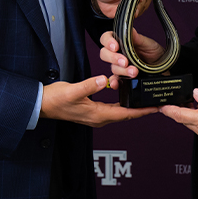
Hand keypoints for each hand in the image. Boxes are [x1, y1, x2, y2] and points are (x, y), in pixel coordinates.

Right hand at [40, 75, 156, 126]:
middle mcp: (99, 118)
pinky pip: (112, 109)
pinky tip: (125, 96)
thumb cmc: (56, 99)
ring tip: (144, 99)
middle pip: (126, 115)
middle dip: (141, 109)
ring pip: (120, 112)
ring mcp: (95, 116)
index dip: (142, 111)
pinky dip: (121, 103)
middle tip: (155, 102)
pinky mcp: (92, 111)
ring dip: (132, 106)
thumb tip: (103, 80)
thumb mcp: (72, 91)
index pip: (125, 114)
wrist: (42, 104)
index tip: (155, 107)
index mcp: (97, 115)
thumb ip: (88, 86)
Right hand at [99, 29, 164, 84]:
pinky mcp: (123, 78)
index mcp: (121, 42)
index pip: (107, 38)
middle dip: (113, 58)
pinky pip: (115, 80)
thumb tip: (129, 30)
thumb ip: (137, 38)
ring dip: (122, 71)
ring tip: (134, 72)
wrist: (163, 68)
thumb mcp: (148, 43)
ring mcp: (119, 66)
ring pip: (113, 68)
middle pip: (105, 54)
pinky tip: (117, 83)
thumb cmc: (155, 53)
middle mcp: (118, 54)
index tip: (115, 46)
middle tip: (124, 61)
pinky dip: (114, 83)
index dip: (108, 41)